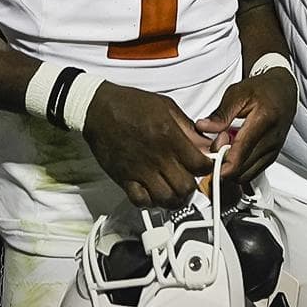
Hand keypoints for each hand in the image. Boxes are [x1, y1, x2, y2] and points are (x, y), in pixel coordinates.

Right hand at [82, 82, 211, 208]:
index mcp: (170, 137)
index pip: (200, 165)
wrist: (99, 109)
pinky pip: (141, 202)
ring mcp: (140, 170)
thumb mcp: (166, 107)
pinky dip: (150, 202)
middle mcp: (157, 157)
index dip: (208, 168)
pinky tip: (154, 193)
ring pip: (166, 199)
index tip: (206, 166)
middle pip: (186, 187)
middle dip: (193, 186)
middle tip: (190, 179)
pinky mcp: (124, 178)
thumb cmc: (130, 105)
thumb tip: (205, 143)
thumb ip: (188, 128)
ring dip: (174, 198)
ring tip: (174, 190)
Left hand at [194, 68, 298, 185]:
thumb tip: (203, 127)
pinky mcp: (271, 157)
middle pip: (240, 171)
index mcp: (262, 122)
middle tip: (215, 146)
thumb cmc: (262, 89)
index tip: (208, 153)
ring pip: (245, 176)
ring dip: (230, 168)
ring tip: (224, 148)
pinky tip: (233, 152)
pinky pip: (251, 173)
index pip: (238, 157)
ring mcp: (272, 152)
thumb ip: (220, 114)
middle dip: (222, 165)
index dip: (218, 164)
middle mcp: (270, 141)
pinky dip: (238, 167)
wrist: (284, 91)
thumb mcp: (237, 94)